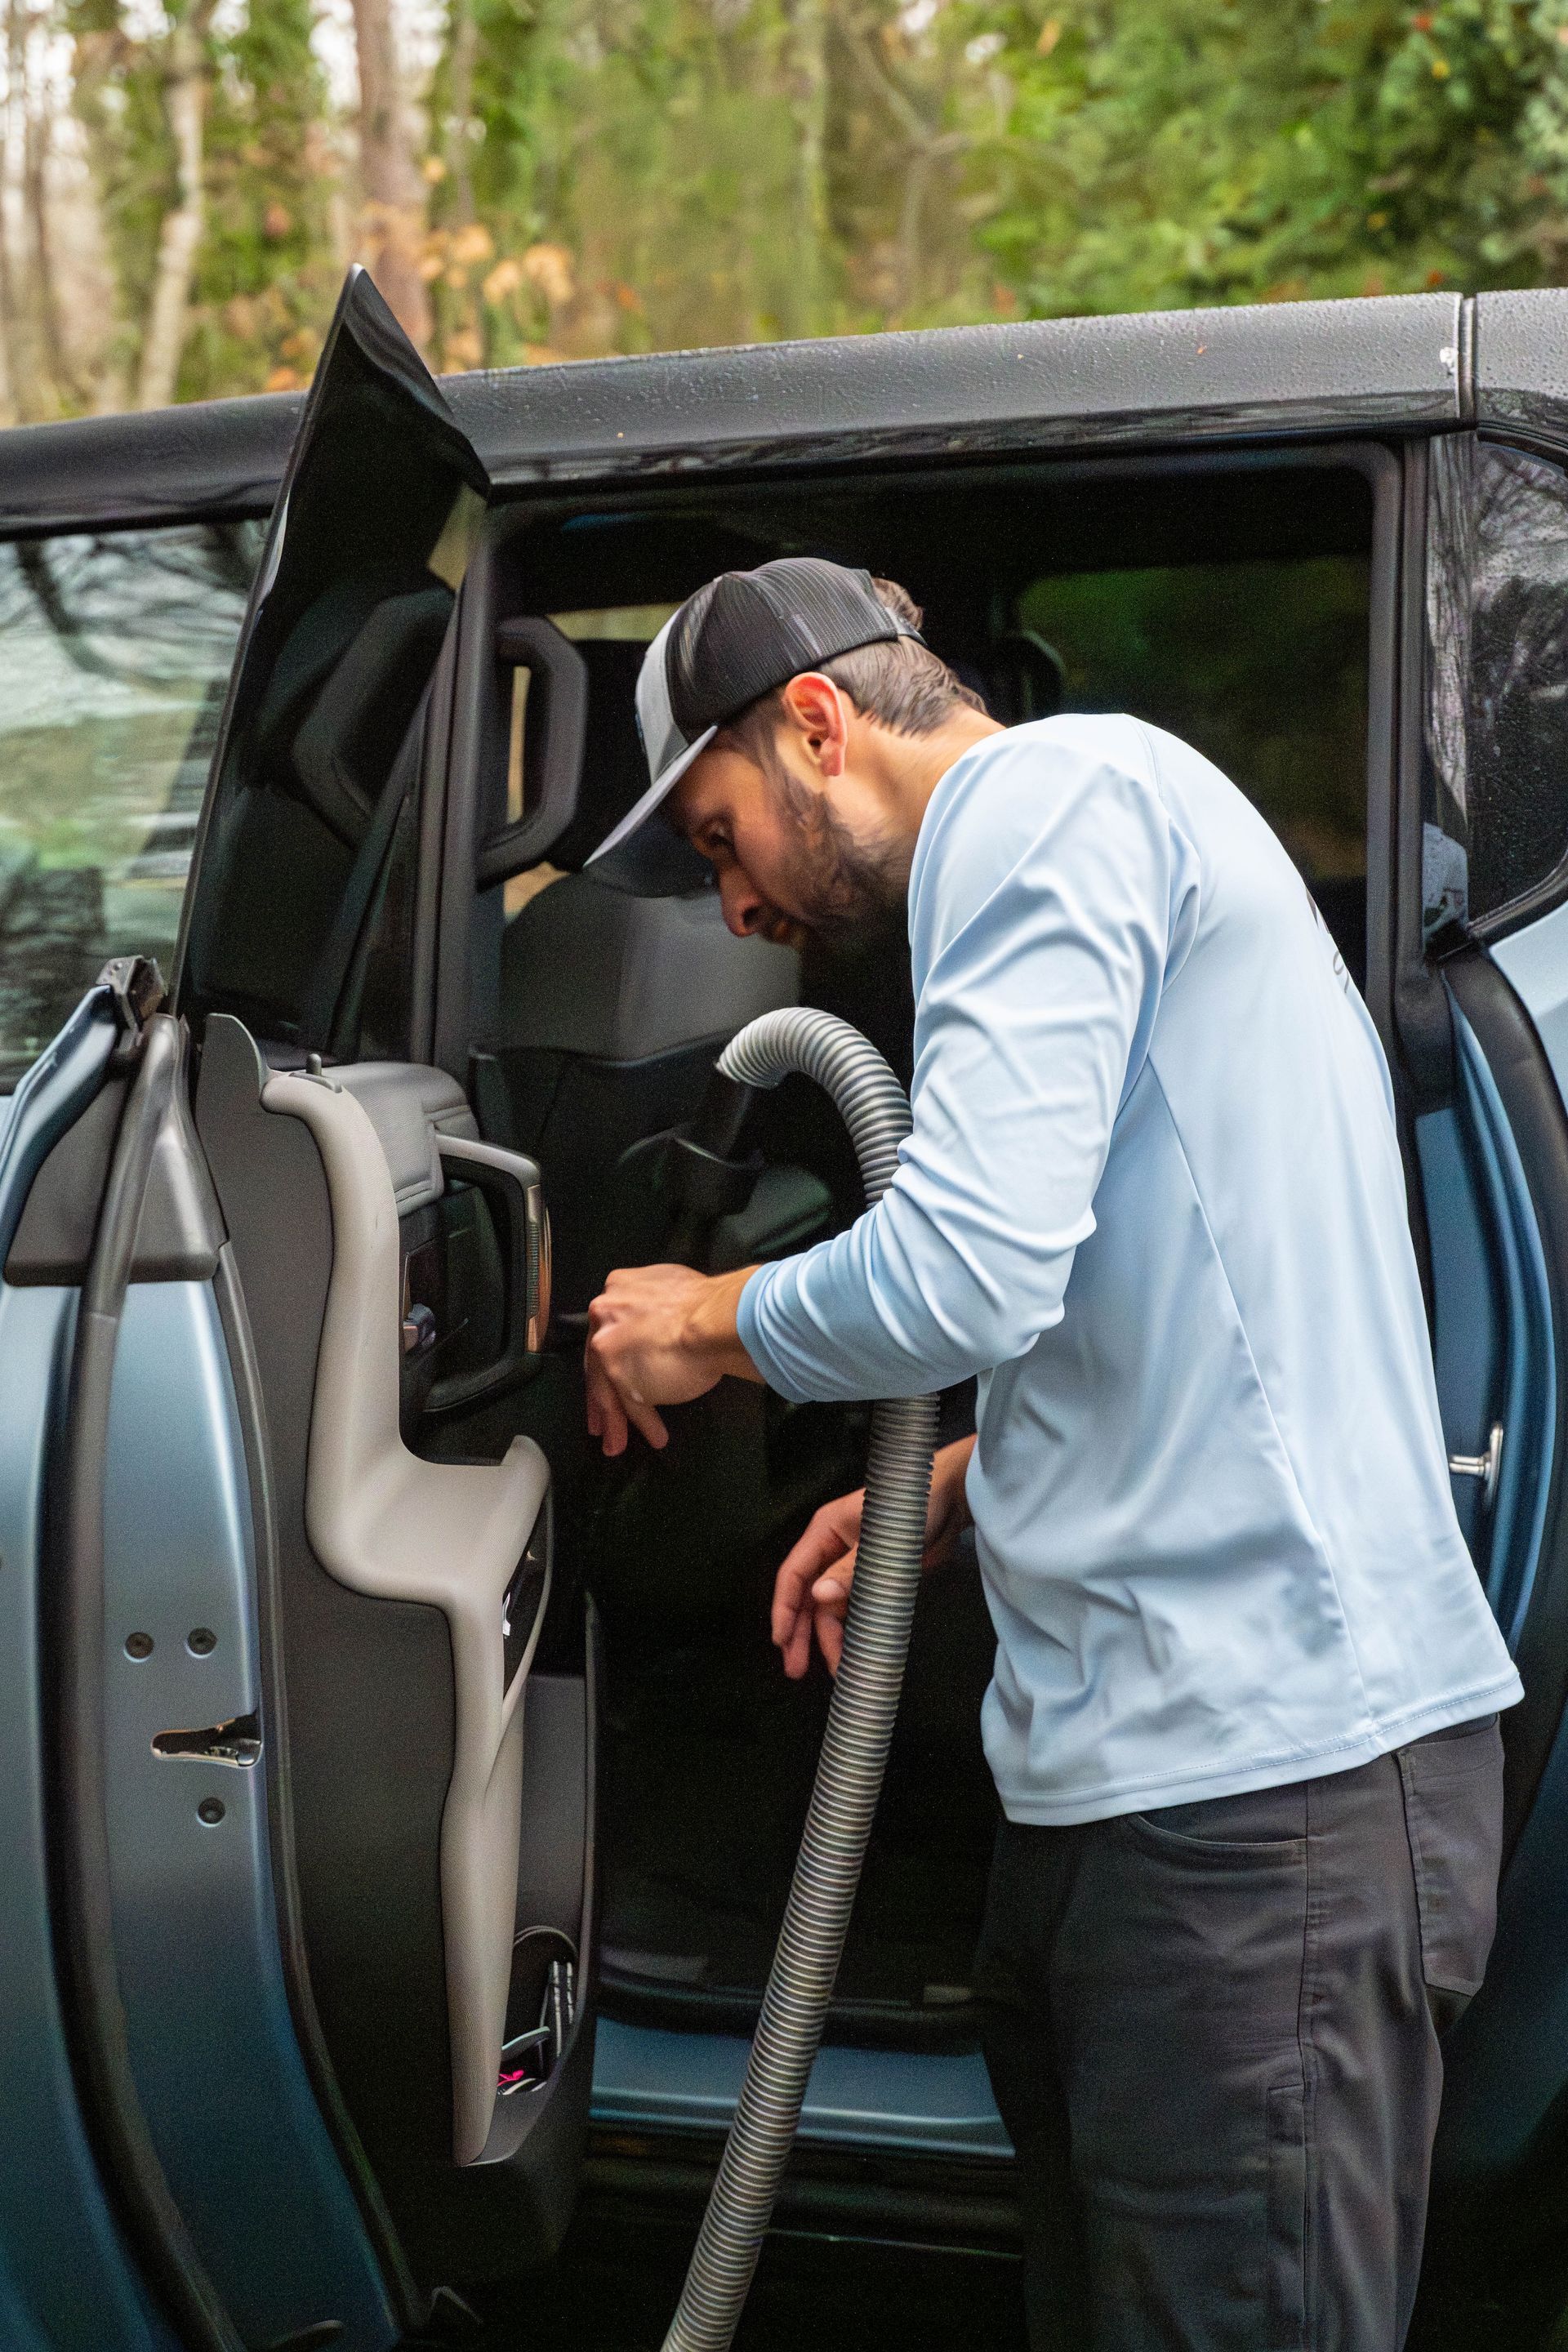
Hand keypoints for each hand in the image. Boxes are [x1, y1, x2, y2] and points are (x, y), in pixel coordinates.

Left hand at [585, 1262, 759, 1456]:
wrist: (715, 1320)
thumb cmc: (707, 1305)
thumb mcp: (668, 1290)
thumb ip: (650, 1309)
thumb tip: (658, 1325)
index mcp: (616, 1289)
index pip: (608, 1328)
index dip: (609, 1352)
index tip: (609, 1369)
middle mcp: (604, 1316)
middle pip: (597, 1362)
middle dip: (600, 1397)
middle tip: (599, 1422)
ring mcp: (609, 1347)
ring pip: (608, 1388)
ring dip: (616, 1420)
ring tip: (618, 1443)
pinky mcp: (620, 1376)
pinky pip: (630, 1403)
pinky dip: (642, 1422)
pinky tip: (655, 1435)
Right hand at [770, 1435, 975, 1678]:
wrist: (952, 1501)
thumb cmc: (912, 1508)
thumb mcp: (880, 1540)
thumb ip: (849, 1570)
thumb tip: (818, 1596)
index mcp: (824, 1532)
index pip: (793, 1575)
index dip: (784, 1609)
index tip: (781, 1640)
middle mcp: (831, 1551)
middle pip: (807, 1597)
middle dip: (800, 1633)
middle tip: (796, 1669)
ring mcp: (851, 1566)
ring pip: (830, 1608)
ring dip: (828, 1638)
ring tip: (835, 1670)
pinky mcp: (872, 1579)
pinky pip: (853, 1610)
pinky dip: (851, 1632)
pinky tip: (852, 1653)